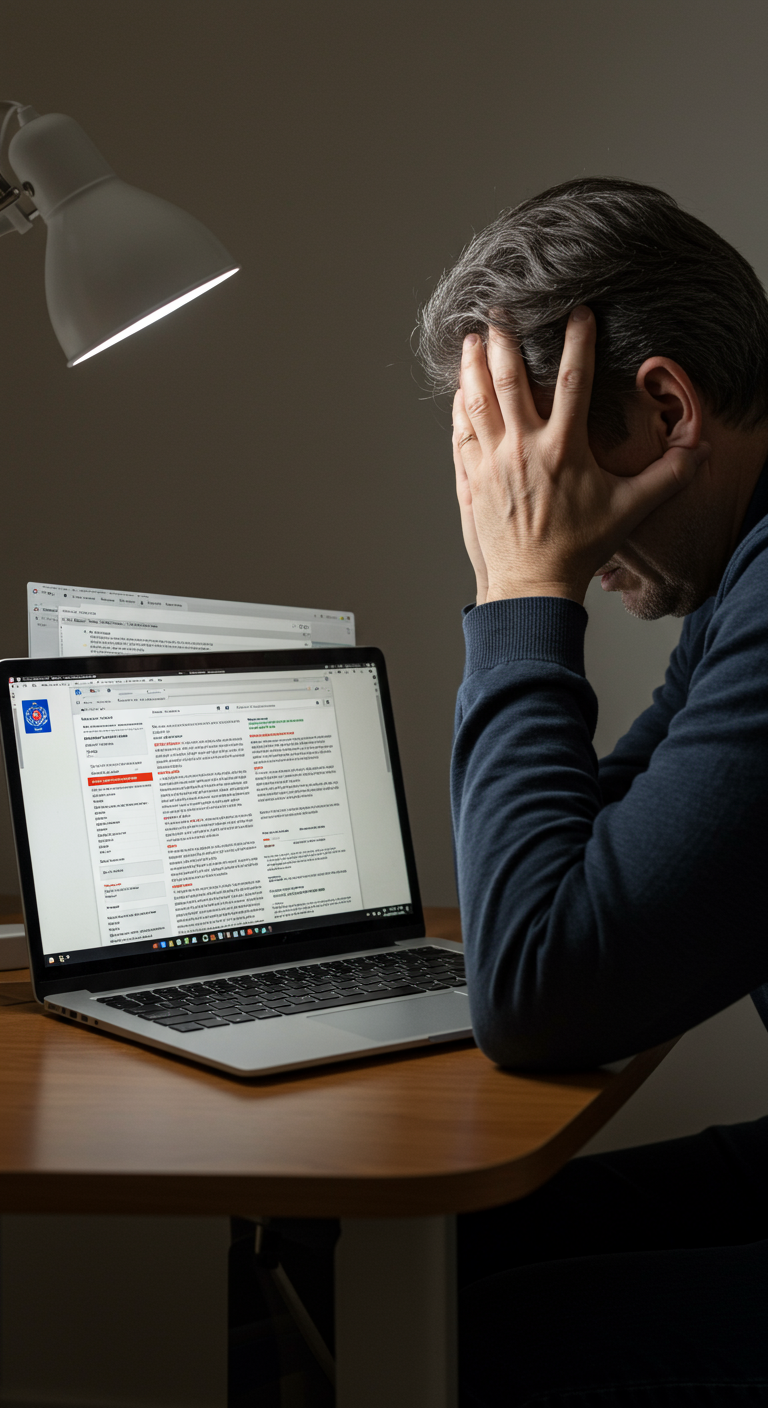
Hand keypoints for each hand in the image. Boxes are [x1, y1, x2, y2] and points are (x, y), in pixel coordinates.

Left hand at [452, 309, 708, 604]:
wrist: (532, 584)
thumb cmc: (579, 548)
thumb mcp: (629, 509)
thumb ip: (666, 476)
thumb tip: (698, 452)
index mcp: (564, 449)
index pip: (573, 381)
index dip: (577, 342)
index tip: (579, 313)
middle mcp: (524, 449)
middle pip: (510, 379)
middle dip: (506, 340)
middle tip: (502, 311)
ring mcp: (493, 462)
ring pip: (478, 400)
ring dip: (474, 365)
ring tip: (473, 338)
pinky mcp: (472, 478)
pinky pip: (460, 431)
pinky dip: (458, 405)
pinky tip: (459, 388)